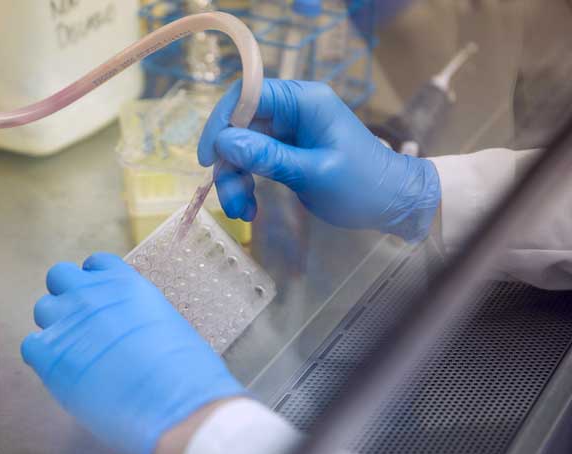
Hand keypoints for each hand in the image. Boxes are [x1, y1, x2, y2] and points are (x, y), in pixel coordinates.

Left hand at [21, 253, 244, 453]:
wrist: (175, 405)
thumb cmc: (186, 373)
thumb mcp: (168, 324)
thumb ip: (139, 316)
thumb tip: (130, 328)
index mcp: (126, 284)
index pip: (95, 264)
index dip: (94, 282)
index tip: (101, 300)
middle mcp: (92, 294)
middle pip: (59, 277)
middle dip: (68, 297)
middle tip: (83, 325)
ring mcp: (68, 322)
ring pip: (43, 309)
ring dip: (56, 326)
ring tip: (76, 353)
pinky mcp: (49, 355)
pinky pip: (31, 345)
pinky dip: (44, 358)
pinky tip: (66, 374)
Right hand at [198, 79, 440, 241]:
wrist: (391, 204)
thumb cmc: (362, 186)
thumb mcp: (314, 173)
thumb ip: (269, 157)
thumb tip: (225, 142)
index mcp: (305, 101)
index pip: (248, 94)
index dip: (222, 121)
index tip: (210, 157)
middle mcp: (293, 110)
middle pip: (240, 125)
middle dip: (229, 163)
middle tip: (229, 199)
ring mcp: (289, 131)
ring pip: (243, 147)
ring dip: (235, 179)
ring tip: (241, 211)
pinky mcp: (287, 151)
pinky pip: (254, 161)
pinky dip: (247, 184)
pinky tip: (250, 209)